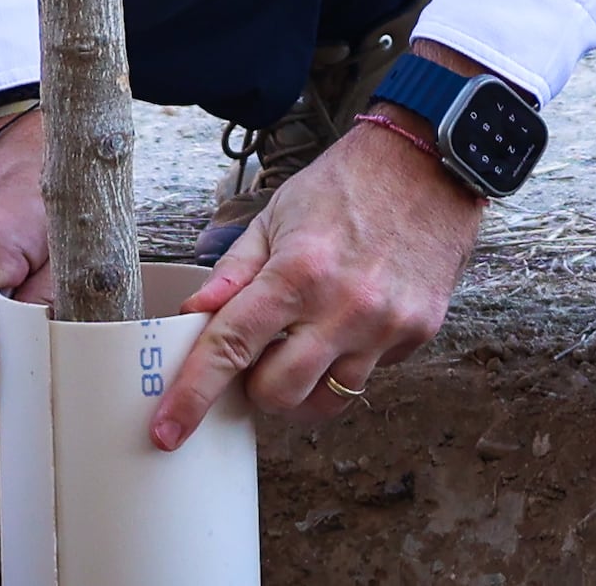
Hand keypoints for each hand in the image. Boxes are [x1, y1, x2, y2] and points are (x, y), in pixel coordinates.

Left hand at [150, 98, 481, 449]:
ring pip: (326, 402)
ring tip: (305, 343)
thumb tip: (195, 314)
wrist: (428, 165)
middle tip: (260, 353)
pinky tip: (352, 321)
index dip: (193, 396)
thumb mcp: (276, 215)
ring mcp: (385, 326)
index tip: (168, 431)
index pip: (231, 348)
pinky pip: (368, 376)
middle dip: (255, 386)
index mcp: (297, 272)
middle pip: (277, 394)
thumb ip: (234, 271)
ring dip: (302, 385)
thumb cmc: (345, 185)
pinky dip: (348, 361)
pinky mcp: (418, 334)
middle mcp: (343, 307)